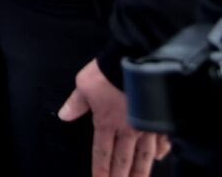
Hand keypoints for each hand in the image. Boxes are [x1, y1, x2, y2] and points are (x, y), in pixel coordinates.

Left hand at [58, 59, 169, 176]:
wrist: (136, 59)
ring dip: (140, 171)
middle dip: (120, 176)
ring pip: (144, 156)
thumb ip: (76, 103)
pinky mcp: (160, 119)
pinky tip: (159, 158)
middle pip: (123, 160)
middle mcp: (127, 129)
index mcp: (106, 122)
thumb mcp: (84, 85)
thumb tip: (63, 115)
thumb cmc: (108, 71)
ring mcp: (146, 126)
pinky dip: (160, 152)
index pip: (101, 152)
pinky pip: (162, 141)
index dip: (100, 169)